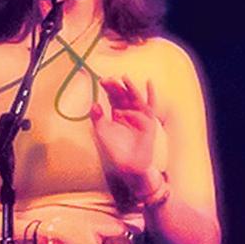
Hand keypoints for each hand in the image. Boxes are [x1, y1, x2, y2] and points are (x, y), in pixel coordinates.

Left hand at [89, 77, 164, 191]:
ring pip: (136, 100)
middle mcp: (130, 114)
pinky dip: (150, 97)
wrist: (127, 165)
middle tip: (109, 79)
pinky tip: (149, 85)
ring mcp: (140, 118)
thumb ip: (98, 118)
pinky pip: (148, 110)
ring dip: (131, 88)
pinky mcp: (149, 124)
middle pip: (124, 96)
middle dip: (117, 87)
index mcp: (119, 114)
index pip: (114, 98)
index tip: (102, 81)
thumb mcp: (102, 132)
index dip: (109, 89)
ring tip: (124, 78)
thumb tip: (94, 104)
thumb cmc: (115, 150)